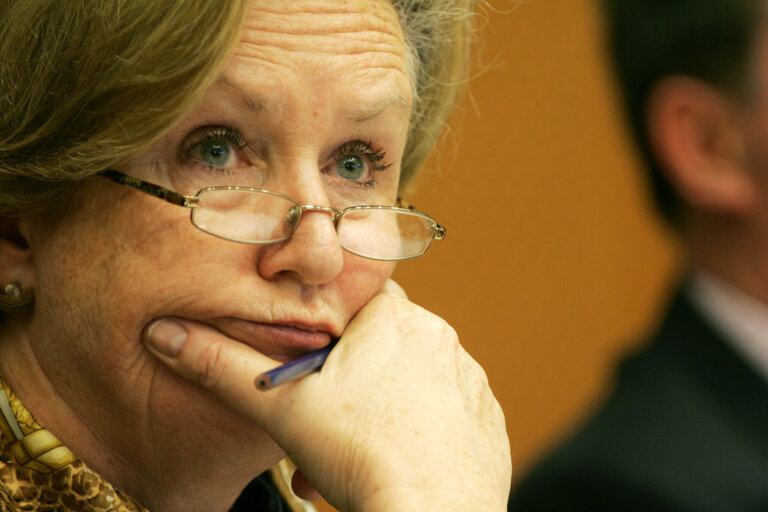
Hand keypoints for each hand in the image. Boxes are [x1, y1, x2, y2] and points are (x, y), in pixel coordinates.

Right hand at [144, 281, 510, 511]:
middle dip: (350, 385)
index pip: (354, 302)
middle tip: (326, 428)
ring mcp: (469, 379)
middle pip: (380, 348)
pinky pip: (446, 409)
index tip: (315, 372)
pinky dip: (421, 428)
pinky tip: (398, 458)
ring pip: (412, 381)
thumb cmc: (361, 455)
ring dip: (381, 409)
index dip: (328, 336)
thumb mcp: (281, 406)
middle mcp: (440, 338)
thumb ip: (222, 365)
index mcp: (393, 317)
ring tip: (355, 454)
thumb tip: (164, 334)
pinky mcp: (486, 418)